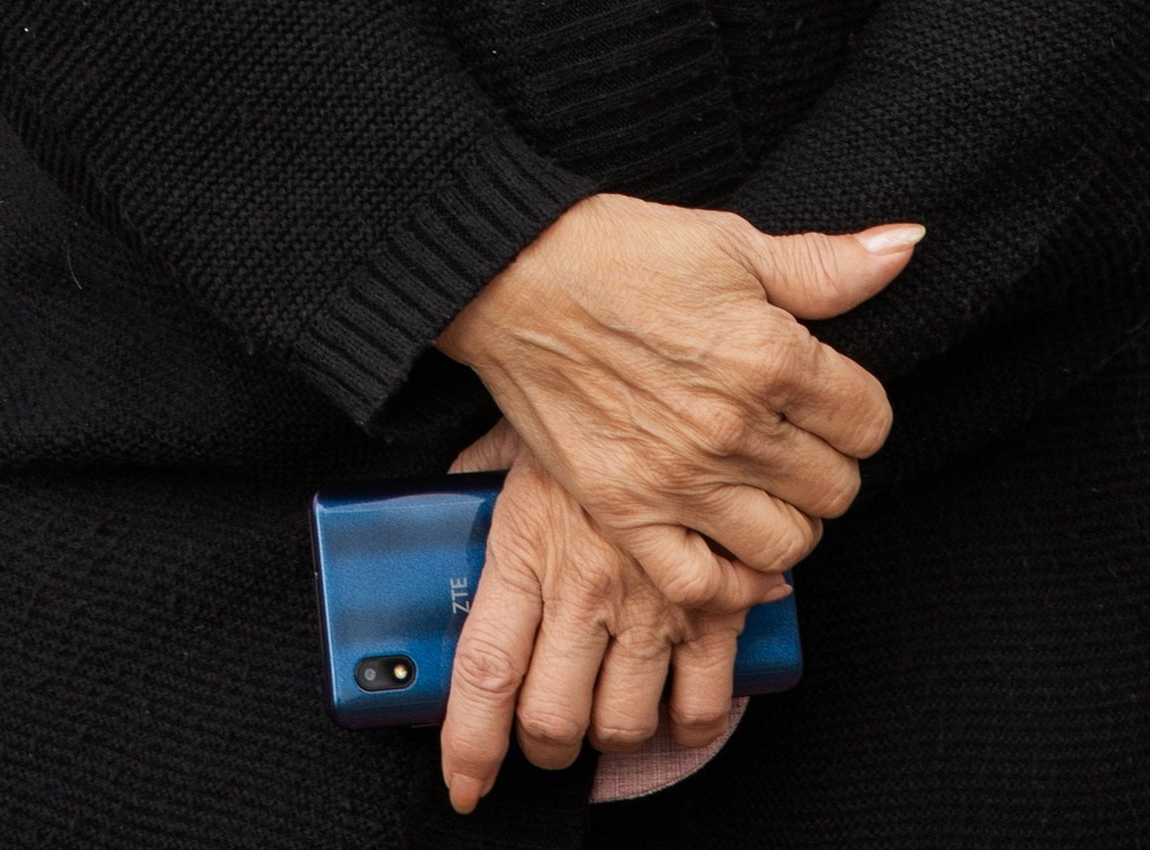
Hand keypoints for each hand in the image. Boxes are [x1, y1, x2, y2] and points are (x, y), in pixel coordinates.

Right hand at [436, 195, 918, 606]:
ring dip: (788, 518)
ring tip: (763, 483)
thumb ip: (824, 264)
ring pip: (787, 544)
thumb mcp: (730, 240)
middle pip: (837, 488)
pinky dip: (731, 582)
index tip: (826, 394)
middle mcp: (730, 427)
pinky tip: (733, 546)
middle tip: (792, 434)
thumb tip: (908, 247)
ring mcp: (677, 478)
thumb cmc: (619, 249)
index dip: (856, 405)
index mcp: (767, 353)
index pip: (870, 420)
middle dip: (827, 461)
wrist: (511, 274)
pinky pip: (704, 586)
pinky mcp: (625, 511)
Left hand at [438, 427, 752, 815]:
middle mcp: (587, 586)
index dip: (469, 742)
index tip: (464, 781)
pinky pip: (703, 704)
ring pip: (624, 724)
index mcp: (526, 545)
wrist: (686, 367)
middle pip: (552, 718)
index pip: (484, 670)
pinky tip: (673, 706)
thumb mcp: (514, 431)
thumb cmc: (591, 398)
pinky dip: (687, 725)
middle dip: (542, 745)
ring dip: (609, 736)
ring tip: (604, 710)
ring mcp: (654, 601)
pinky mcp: (717, 604)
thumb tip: (432, 512)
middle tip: (542, 731)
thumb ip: (471, 482)